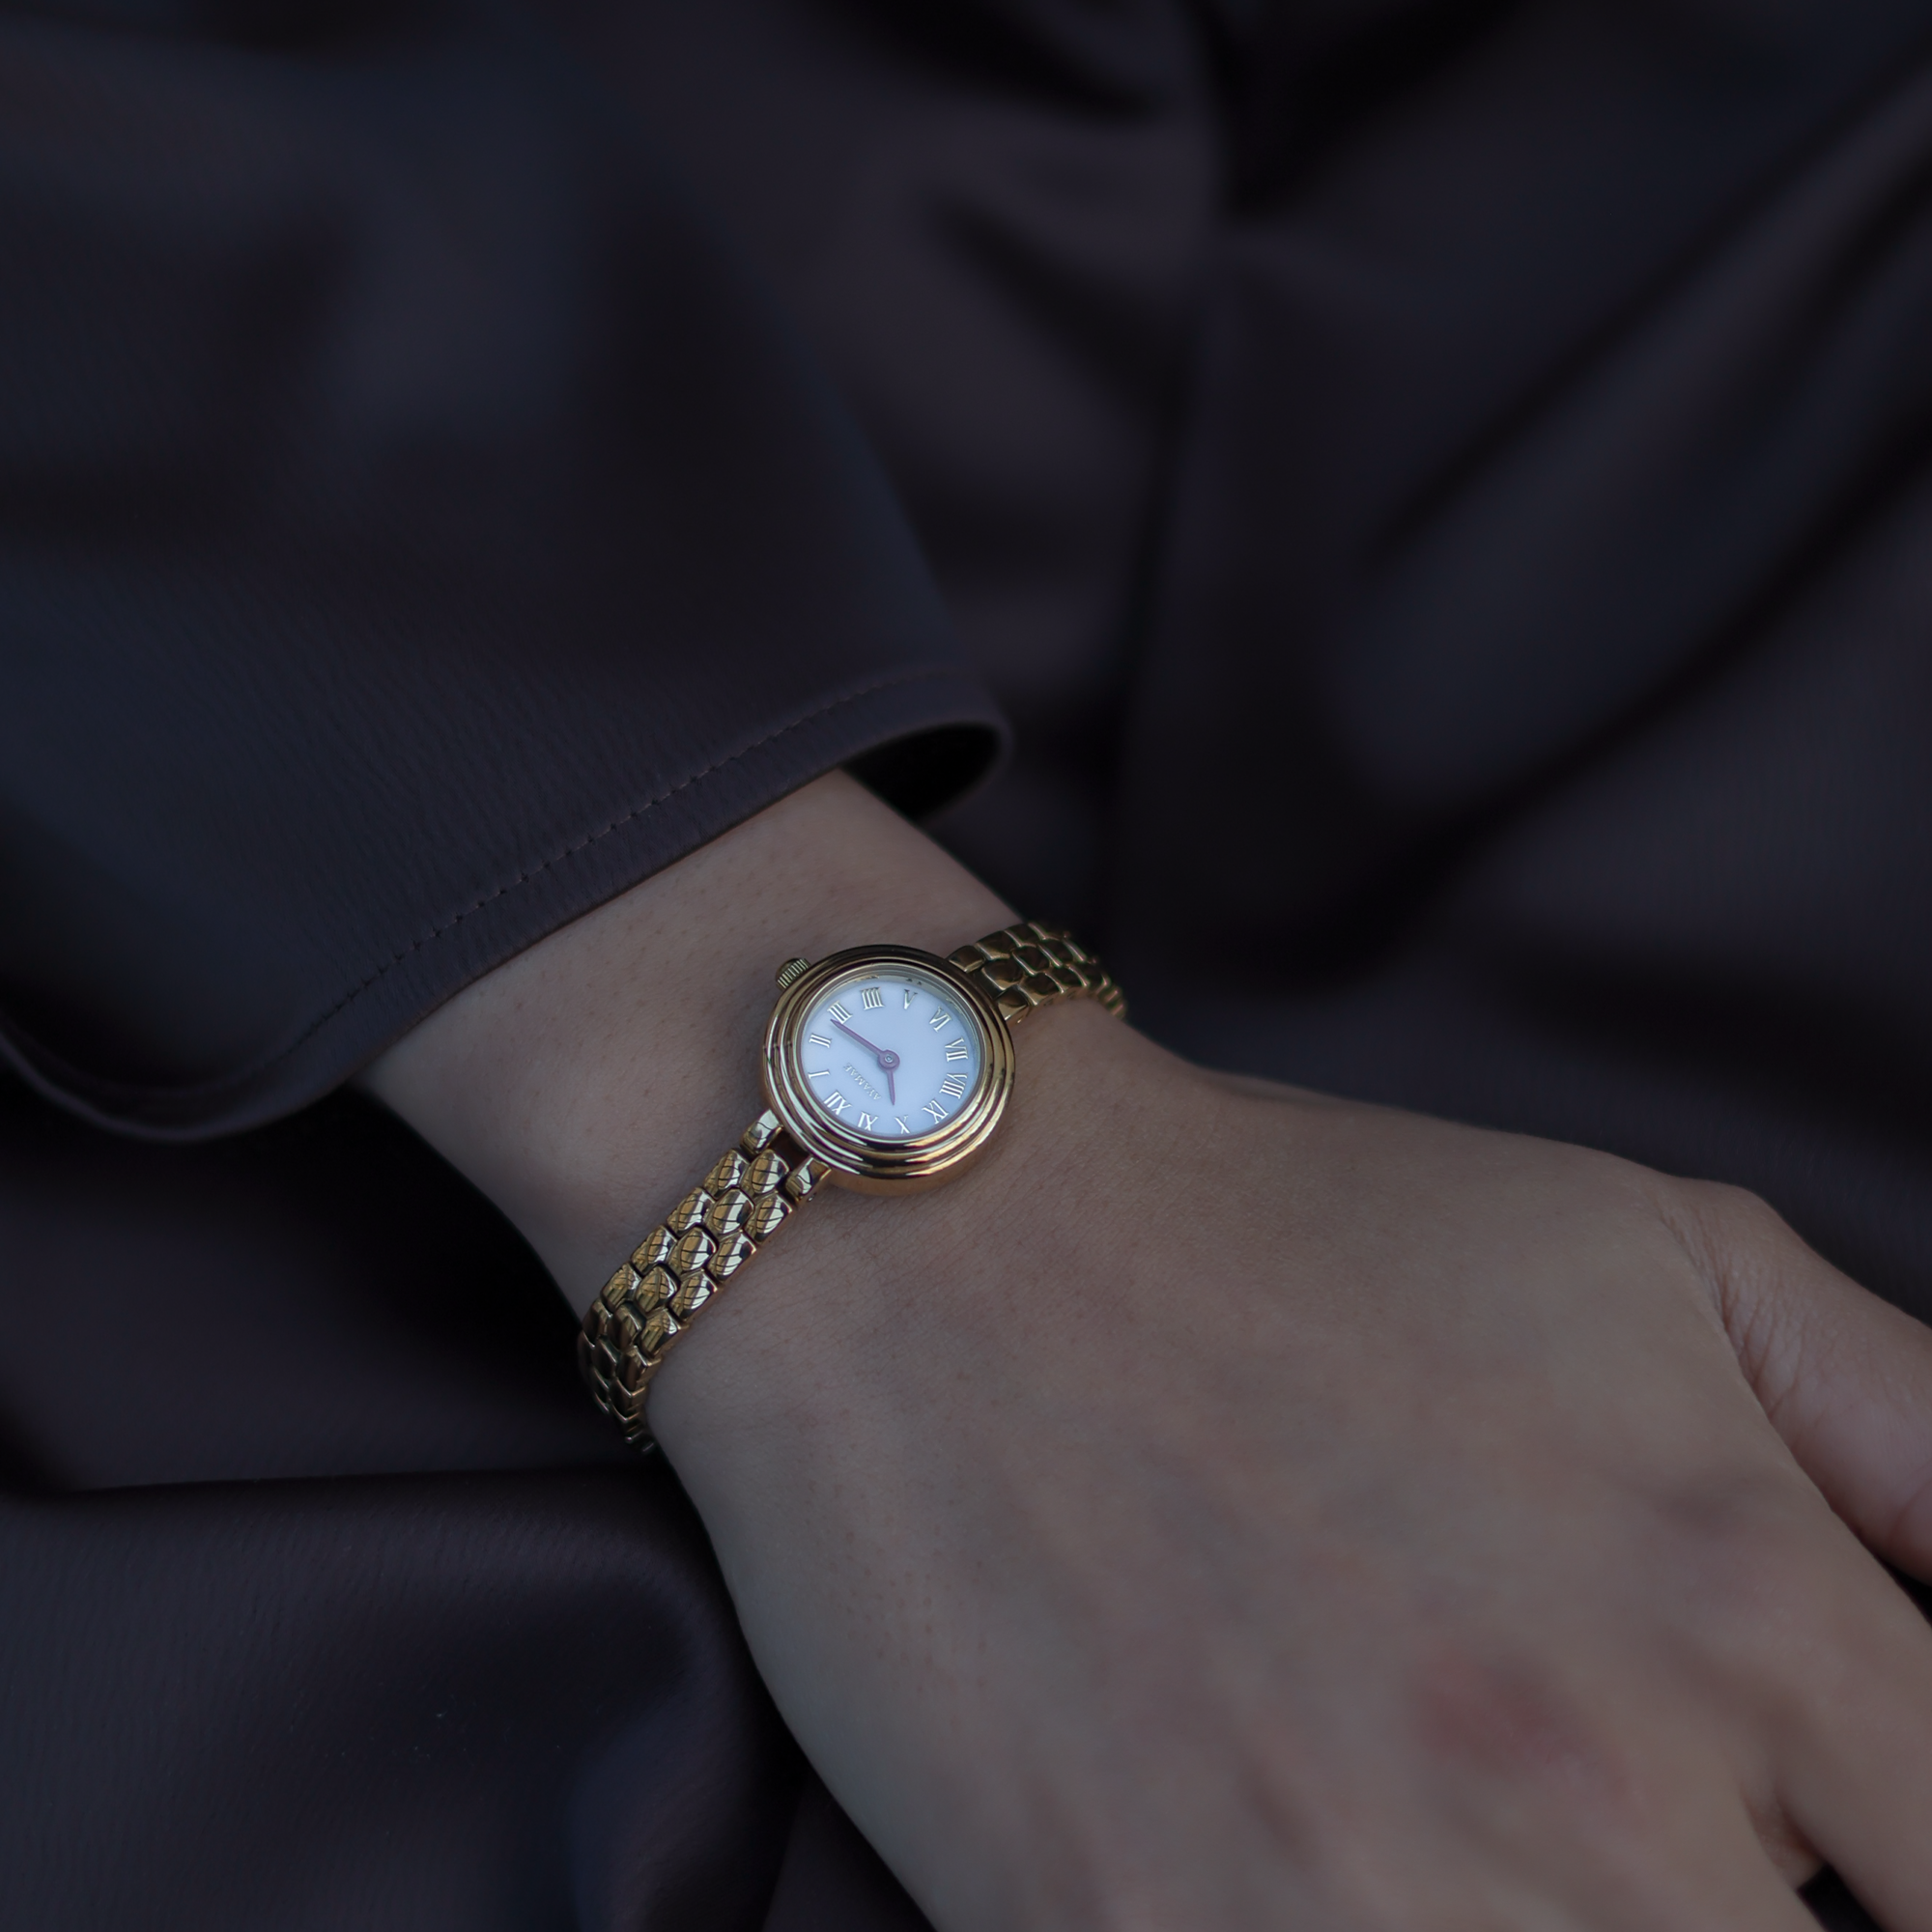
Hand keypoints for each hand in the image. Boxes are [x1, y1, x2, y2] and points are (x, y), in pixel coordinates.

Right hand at [368, 773, 1931, 1930]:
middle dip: (1748, 1902)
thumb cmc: (1295, 1230)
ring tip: (1468, 1839)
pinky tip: (1325, 1870)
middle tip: (1643, 1831)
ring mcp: (1344, 1899)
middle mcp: (1578, 1781)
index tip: (1848, 1846)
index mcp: (1736, 1599)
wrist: (943, 1227)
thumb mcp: (1651, 1255)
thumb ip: (1916, 1431)